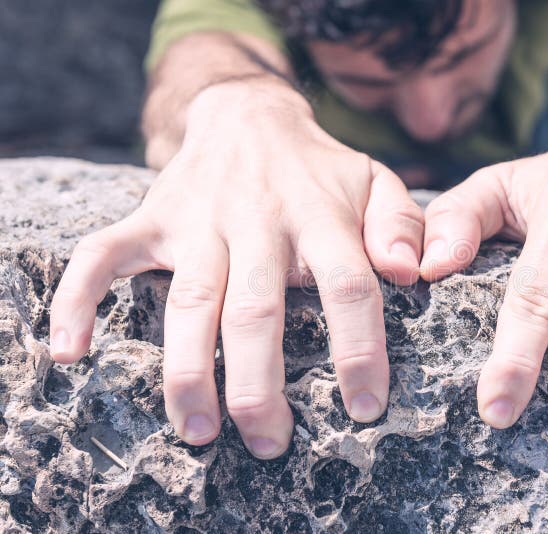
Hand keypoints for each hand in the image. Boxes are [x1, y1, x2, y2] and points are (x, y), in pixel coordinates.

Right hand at [48, 83, 423, 457]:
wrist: (249, 116)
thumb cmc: (320, 170)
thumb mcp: (375, 183)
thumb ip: (401, 226)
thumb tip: (409, 273)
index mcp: (320, 217)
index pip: (348, 287)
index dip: (360, 351)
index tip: (365, 408)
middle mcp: (257, 221)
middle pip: (256, 311)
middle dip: (260, 386)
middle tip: (269, 443)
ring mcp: (197, 221)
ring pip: (188, 303)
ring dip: (188, 372)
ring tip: (197, 433)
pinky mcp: (150, 219)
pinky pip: (102, 256)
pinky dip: (78, 298)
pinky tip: (71, 349)